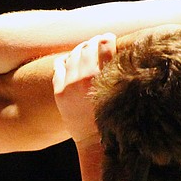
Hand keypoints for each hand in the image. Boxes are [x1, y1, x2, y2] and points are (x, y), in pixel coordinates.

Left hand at [52, 33, 115, 148]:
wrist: (93, 142)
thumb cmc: (114, 118)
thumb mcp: (121, 94)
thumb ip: (119, 73)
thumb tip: (121, 51)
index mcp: (104, 77)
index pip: (105, 44)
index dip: (108, 38)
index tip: (110, 39)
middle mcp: (85, 78)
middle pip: (88, 46)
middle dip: (94, 42)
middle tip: (98, 43)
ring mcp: (70, 85)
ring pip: (73, 54)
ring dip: (80, 50)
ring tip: (85, 51)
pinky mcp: (59, 92)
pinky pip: (59, 66)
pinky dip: (64, 60)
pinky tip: (69, 61)